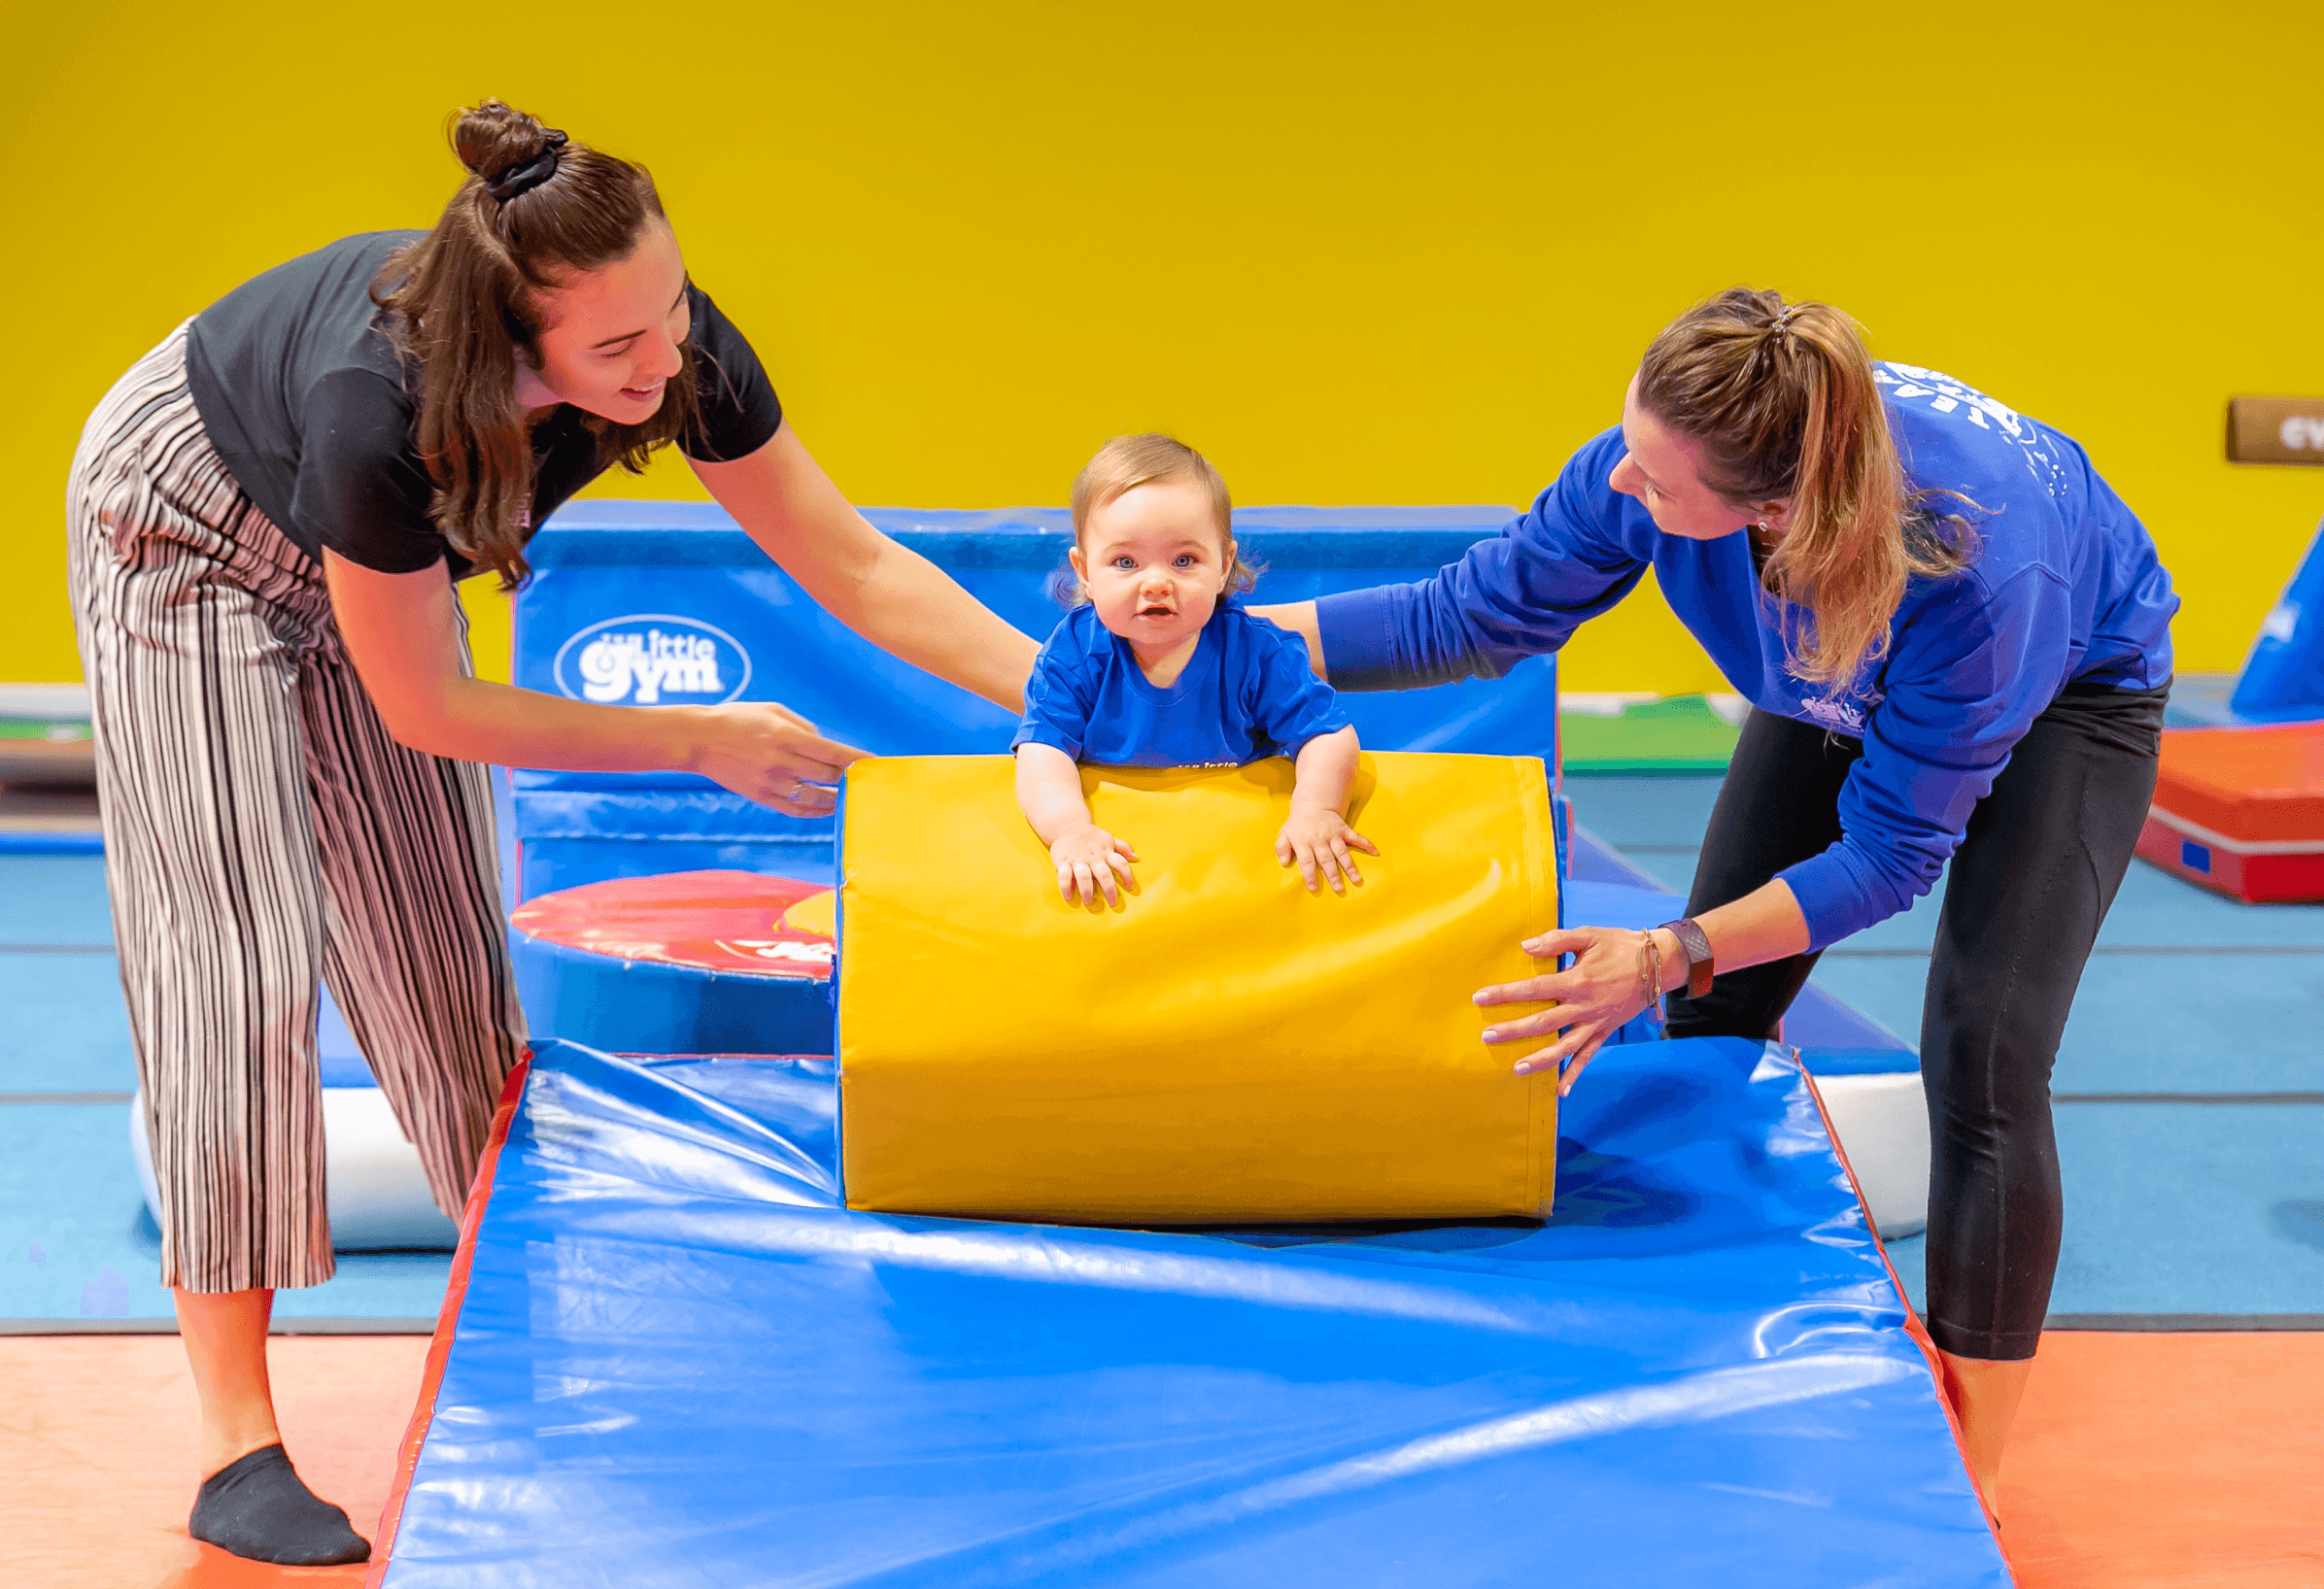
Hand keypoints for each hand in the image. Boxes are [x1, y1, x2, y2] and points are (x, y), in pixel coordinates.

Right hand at [686, 701, 865, 815]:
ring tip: (848, 796)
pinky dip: (815, 810)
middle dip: (848, 777)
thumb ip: (803, 726)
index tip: (876, 763)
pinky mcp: (761, 796)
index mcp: (785, 735)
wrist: (698, 739)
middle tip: (862, 778)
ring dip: (835, 796)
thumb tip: (824, 745)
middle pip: (827, 775)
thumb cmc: (738, 718)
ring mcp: (771, 781)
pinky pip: (795, 809)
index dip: (857, 759)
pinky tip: (826, 807)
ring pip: (815, 795)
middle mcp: (781, 760)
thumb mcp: (772, 710)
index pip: (832, 752)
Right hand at [1051, 823, 1137, 906]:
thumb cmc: (1092, 836)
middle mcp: (1093, 857)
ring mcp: (1078, 860)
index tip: (1129, 887)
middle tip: (1112, 902)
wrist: (1068, 825)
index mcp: (1106, 852)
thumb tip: (1136, 858)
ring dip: (1087, 890)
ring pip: (1084, 876)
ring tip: (1088, 902)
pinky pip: (1064, 876)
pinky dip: (1065, 887)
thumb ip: (1123, 847)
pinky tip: (1069, 897)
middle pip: (1104, 874)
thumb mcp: (1108, 839)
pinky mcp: (1063, 861)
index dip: (1127, 875)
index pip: (1120, 863)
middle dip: (1109, 889)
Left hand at [1274, 808, 1377, 893]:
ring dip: (1349, 866)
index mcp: (1304, 843)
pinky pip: (1355, 837)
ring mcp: (1333, 835)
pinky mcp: (1343, 829)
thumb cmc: (1297, 824)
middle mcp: (1319, 840)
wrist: (1312, 804)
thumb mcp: (1284, 833)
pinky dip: (1365, 843)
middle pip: (1326, 860)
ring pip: (1342, 852)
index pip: (1306, 862)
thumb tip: (1283, 862)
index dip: (1309, 875)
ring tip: (1356, 879)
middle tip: (1339, 889)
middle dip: (1333, 875)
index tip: (1313, 888)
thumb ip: (1281, 848)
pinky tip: (1374, 851)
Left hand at [1473, 926, 1674, 1095]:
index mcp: (1576, 981)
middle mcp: (1584, 1007)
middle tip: (1487, 1036)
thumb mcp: (1589, 935)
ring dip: (1540, 1060)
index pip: (1533, 989)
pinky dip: (1575, 1074)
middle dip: (1513, 1031)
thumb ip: (1556, 940)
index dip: (1505, 994)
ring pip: (1564, 1048)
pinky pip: (1588, 1056)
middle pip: (1543, 1023)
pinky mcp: (1605, 1032)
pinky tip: (1561, 1092)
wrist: (1658, 964)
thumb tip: (1526, 947)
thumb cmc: (1620, 946)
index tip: (1481, 998)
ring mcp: (1595, 1023)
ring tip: (1517, 1068)